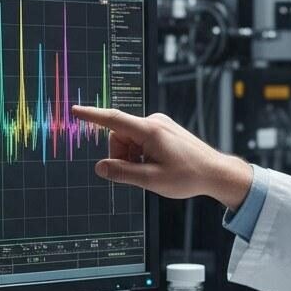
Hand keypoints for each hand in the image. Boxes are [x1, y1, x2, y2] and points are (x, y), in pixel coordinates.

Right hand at [72, 106, 252, 209]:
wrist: (215, 172)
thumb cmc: (188, 176)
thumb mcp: (151, 180)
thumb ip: (122, 173)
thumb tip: (100, 167)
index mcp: (149, 131)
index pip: (113, 120)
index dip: (92, 116)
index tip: (75, 110)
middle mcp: (154, 122)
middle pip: (119, 136)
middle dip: (121, 156)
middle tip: (139, 174)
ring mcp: (159, 125)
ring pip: (129, 140)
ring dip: (132, 157)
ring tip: (152, 171)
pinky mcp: (163, 130)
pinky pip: (140, 140)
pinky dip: (141, 154)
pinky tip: (157, 166)